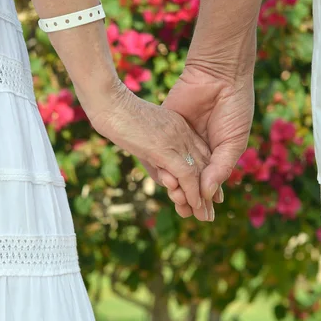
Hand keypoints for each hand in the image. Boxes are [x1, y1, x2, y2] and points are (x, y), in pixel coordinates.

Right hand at [88, 78, 211, 221]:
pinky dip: (192, 192)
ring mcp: (177, 140)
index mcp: (180, 126)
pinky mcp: (166, 149)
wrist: (109, 104)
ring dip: (202, 198)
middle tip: (210, 212)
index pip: (200, 154)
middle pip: (203, 166)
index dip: (205, 175)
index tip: (209, 194)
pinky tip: (195, 206)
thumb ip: (157, 156)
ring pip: (197, 173)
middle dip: (207, 191)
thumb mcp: (144, 138)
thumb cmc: (118, 117)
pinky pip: (186, 174)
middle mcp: (184, 133)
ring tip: (205, 216)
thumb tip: (166, 178)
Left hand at [159, 64, 253, 218]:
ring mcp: (178, 140)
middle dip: (188, 198)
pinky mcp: (164, 127)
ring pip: (172, 170)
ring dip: (174, 187)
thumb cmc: (235, 108)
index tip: (205, 216)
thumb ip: (220, 168)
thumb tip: (205, 194)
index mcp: (215, 153)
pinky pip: (158, 150)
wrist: (220, 74)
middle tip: (187, 213)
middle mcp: (196, 149)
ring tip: (176, 200)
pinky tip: (164, 179)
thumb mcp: (233, 142)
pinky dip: (160, 166)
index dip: (205, 199)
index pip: (207, 182)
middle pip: (187, 180)